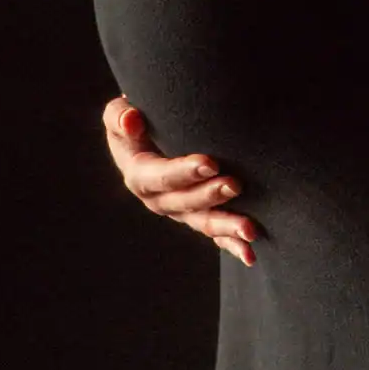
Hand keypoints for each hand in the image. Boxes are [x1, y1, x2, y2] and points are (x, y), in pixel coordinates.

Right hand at [101, 94, 256, 266]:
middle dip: (210, 196)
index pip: (161, 176)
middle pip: (185, 203)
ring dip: (226, 227)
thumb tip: (130, 121)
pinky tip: (250, 254)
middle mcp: (159, 200)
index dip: (184, 172)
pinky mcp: (198, 216)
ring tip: (250, 229)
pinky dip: (232, 244)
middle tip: (235, 185)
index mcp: (139, 176)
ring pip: (203, 223)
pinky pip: (215, 234)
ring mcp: (180, 211)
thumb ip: (118, 116)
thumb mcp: (117, 115)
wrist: (148, 137)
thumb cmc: (135, 122)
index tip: (211, 163)